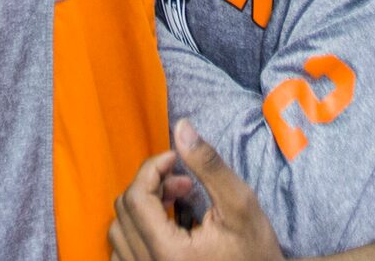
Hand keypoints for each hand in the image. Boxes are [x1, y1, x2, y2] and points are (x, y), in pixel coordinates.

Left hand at [109, 121, 285, 260]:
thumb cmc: (255, 252)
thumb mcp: (239, 204)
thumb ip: (208, 164)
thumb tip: (181, 127)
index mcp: (169, 254)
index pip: (136, 198)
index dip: (152, 168)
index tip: (175, 159)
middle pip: (124, 212)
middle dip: (151, 186)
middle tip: (184, 182)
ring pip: (119, 232)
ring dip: (142, 208)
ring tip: (175, 204)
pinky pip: (123, 254)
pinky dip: (136, 232)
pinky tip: (164, 226)